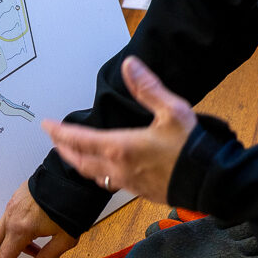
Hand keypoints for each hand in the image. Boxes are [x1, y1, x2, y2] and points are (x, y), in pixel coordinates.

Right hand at [0, 180, 77, 257]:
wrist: (71, 174)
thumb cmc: (71, 205)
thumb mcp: (65, 238)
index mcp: (20, 229)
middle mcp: (11, 217)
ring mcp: (12, 206)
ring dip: (4, 248)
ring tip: (32, 251)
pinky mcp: (17, 198)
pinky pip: (10, 221)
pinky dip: (15, 234)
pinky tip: (34, 239)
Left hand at [42, 56, 196, 202]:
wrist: (212, 183)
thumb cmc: (192, 148)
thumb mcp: (172, 110)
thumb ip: (147, 88)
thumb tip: (129, 65)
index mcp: (121, 148)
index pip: (80, 140)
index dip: (60, 133)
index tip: (45, 125)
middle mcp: (120, 168)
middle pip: (81, 161)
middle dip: (65, 150)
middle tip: (54, 140)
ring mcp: (130, 183)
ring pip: (94, 175)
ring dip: (80, 163)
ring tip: (74, 154)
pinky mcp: (142, 192)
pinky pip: (110, 183)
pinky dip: (98, 173)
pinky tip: (104, 169)